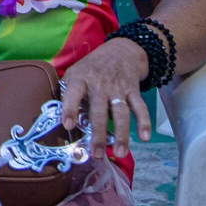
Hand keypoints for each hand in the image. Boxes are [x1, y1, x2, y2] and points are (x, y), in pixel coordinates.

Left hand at [59, 37, 150, 159]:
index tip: (68, 125)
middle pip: (99, 111)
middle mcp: (100, 84)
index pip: (73, 93)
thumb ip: (68, 93)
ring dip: (121, 134)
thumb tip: (60, 120)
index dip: (69, 108)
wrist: (120, 51)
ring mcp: (118, 88)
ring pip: (121, 113)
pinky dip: (144, 122)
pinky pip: (140, 108)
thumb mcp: (75, 73)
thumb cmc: (91, 68)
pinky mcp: (134, 91)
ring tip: (120, 153)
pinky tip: (145, 138)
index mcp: (81, 79)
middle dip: (98, 133)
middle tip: (97, 153)